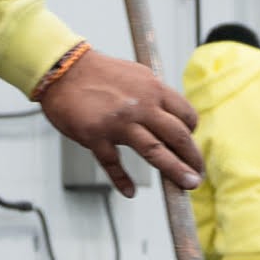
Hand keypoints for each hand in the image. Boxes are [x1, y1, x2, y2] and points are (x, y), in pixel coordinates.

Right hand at [35, 47, 199, 194]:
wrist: (62, 69)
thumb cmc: (97, 72)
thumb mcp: (136, 75)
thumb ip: (153, 95)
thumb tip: (169, 114)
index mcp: (153, 89)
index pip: (185, 115)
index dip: (191, 132)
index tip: (190, 143)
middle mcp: (141, 106)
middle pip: (177, 136)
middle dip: (192, 157)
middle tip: (198, 174)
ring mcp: (119, 122)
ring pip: (154, 151)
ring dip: (175, 170)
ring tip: (187, 184)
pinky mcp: (96, 135)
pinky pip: (113, 163)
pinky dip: (122, 179)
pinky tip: (129, 191)